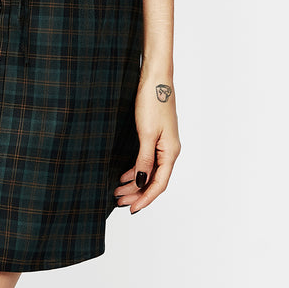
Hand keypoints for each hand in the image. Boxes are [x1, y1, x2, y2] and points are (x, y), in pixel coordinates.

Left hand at [114, 73, 180, 213]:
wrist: (155, 78)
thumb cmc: (153, 102)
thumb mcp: (146, 133)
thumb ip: (144, 159)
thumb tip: (141, 181)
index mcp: (170, 152)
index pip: (159, 184)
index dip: (145, 198)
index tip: (131, 209)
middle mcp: (169, 151)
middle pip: (154, 180)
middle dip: (137, 193)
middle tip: (118, 201)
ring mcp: (163, 144)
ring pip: (149, 171)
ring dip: (135, 182)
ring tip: (118, 191)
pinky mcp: (155, 136)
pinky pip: (147, 160)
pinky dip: (136, 169)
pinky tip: (124, 174)